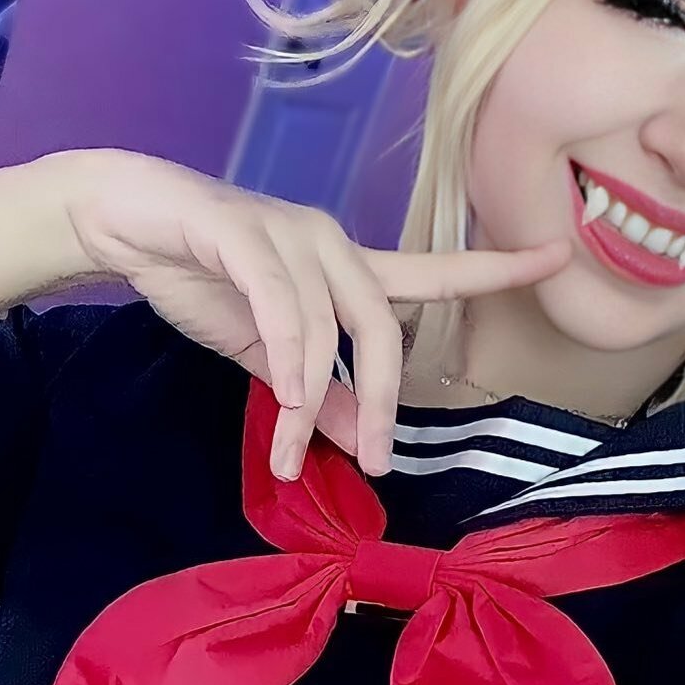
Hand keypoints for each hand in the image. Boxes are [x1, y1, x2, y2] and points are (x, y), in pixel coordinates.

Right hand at [67, 150, 571, 478]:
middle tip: (380, 462)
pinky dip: (290, 356)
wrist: (126, 221)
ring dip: (314, 397)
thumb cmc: (206, 277)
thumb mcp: (270, 354)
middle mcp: (332, 243)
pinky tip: (288, 401)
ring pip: (327, 323)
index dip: (497, 266)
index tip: (559, 255)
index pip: (433, 270)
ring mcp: (289, 233)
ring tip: (295, 452)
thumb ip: (316, 392)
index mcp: (348, 267)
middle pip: (384, 320)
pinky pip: (281, 303)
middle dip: (386, 396)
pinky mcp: (241, 232)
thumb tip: (360, 441)